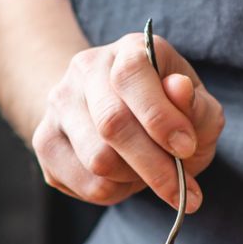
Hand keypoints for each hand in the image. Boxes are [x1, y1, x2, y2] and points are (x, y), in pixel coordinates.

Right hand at [32, 31, 224, 210]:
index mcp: (128, 50)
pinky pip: (84, 183)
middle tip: (183, 191)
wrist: (116, 116)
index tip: (186, 148)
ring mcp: (59, 105)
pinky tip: (125, 180)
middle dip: (154, 165)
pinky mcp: (45, 141)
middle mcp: (85, 69)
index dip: (160, 117)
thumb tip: (179, 88)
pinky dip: (115, 193)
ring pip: (97, 159)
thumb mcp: (197, 109)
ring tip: (150, 175)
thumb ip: (197, 105)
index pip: (131, 75)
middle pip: (111, 124)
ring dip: (134, 179)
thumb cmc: (167, 114)